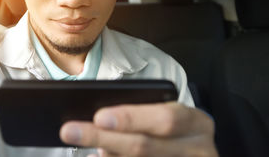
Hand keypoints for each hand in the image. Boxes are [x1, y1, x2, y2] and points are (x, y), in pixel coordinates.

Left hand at [59, 102, 217, 156]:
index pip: (165, 118)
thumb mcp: (169, 116)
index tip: (99, 117)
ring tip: (85, 150)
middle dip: (104, 138)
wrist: (195, 154)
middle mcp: (197, 150)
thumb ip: (142, 117)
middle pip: (146, 146)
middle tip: (71, 131)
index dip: (131, 118)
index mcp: (196, 123)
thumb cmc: (176, 131)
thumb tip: (99, 119)